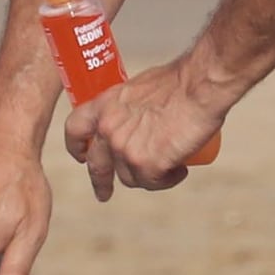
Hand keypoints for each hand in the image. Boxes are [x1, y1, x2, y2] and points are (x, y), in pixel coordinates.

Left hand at [59, 63, 227, 197]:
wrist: (199, 87)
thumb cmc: (179, 81)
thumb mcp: (139, 88)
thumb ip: (128, 106)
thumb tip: (134, 120)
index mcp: (104, 106)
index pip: (75, 130)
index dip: (76, 147)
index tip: (83, 157)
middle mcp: (108, 129)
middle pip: (96, 166)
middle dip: (100, 183)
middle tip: (104, 193)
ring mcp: (125, 149)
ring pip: (130, 178)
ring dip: (148, 177)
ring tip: (172, 162)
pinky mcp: (147, 165)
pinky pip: (154, 183)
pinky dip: (169, 179)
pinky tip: (181, 169)